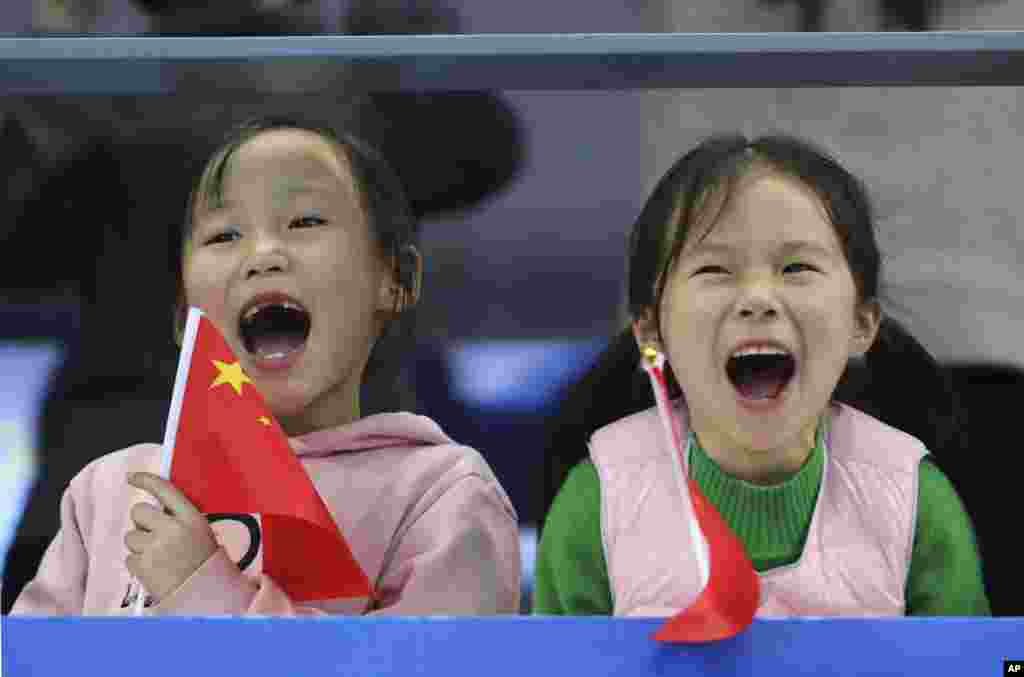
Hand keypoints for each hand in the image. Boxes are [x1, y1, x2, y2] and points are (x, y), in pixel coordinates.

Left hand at [125, 472, 218, 603]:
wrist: (206, 594)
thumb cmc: (204, 562)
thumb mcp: (200, 531)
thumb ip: (178, 517)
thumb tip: (153, 509)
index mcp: (191, 517)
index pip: (164, 489)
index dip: (145, 480)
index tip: (132, 477)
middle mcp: (172, 529)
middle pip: (139, 512)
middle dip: (142, 522)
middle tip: (154, 535)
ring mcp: (155, 547)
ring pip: (130, 536)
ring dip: (140, 545)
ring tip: (159, 557)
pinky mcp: (143, 565)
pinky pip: (129, 557)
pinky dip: (139, 563)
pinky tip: (155, 569)